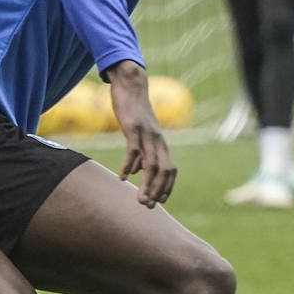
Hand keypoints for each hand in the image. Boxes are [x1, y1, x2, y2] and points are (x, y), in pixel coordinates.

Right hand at [106, 61, 176, 206]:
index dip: (167, 186)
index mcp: (161, 143)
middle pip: (164, 170)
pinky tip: (123, 177)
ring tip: (140, 200)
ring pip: (151, 164)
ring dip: (146, 185)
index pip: (171, 169)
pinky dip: (129, 165)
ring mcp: (146, 134)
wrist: (131, 86)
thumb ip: (141, 153)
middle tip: (148, 207)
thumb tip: (137, 171)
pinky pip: (134, 150)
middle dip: (157, 191)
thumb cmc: (134, 112)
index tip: (160, 201)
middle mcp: (157, 140)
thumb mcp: (139, 134)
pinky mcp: (133, 128)